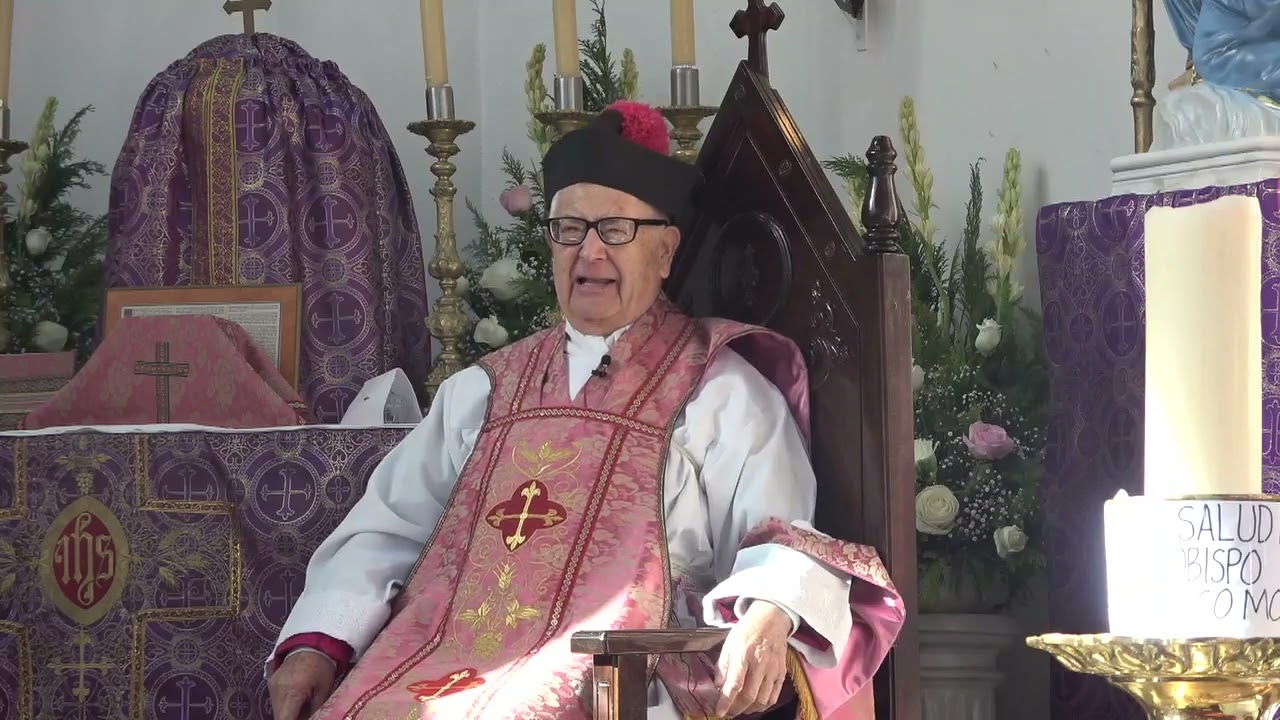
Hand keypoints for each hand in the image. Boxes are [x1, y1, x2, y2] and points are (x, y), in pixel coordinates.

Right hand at [269, 651, 336, 719]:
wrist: (311, 643)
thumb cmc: (322, 667)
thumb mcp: (324, 691)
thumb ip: (315, 710)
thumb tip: (311, 719)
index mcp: (292, 693)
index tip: (302, 719)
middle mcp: (277, 691)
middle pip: (279, 716)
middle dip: (290, 718)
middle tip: (304, 714)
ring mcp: (272, 686)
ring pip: (276, 709)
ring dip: (287, 713)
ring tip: (302, 707)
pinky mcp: (271, 682)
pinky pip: (276, 700)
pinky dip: (285, 704)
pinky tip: (297, 700)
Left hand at [715, 601, 792, 716]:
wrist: (771, 620)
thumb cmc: (747, 631)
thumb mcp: (729, 644)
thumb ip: (723, 666)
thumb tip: (718, 686)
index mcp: (743, 653)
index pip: (734, 684)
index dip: (726, 701)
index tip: (719, 712)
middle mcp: (760, 663)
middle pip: (749, 696)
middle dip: (737, 709)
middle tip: (729, 712)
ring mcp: (773, 669)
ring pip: (762, 699)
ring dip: (749, 709)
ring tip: (740, 709)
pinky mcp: (782, 672)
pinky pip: (774, 696)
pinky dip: (763, 705)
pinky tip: (755, 705)